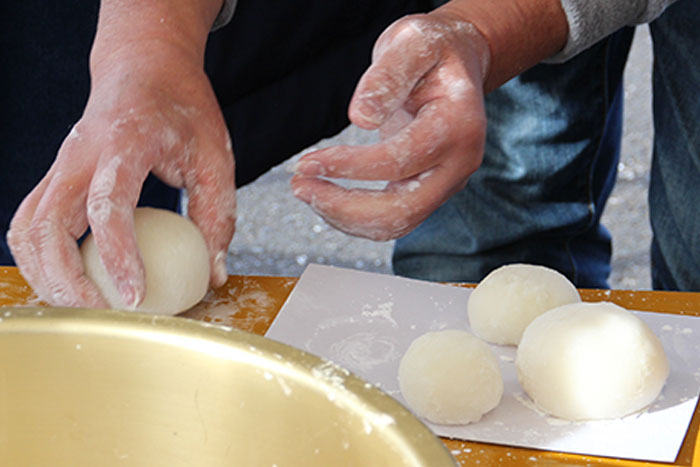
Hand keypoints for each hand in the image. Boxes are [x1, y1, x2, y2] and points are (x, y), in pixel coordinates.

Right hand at [7, 39, 234, 307]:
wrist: (144, 67)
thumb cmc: (183, 107)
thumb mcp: (215, 155)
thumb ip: (217, 215)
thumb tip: (215, 274)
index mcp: (124, 142)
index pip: (108, 206)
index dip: (118, 257)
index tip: (135, 298)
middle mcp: (79, 154)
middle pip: (46, 226)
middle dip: (66, 281)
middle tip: (103, 315)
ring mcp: (60, 165)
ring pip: (27, 229)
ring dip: (45, 275)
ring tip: (83, 307)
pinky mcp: (55, 178)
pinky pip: (29, 223)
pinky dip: (39, 259)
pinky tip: (67, 282)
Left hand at [291, 11, 489, 240]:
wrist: (456, 65)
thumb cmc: (432, 52)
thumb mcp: (411, 43)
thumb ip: (388, 76)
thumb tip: (361, 119)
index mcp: (459, 125)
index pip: (399, 160)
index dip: (349, 166)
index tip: (308, 161)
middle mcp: (459, 163)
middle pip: (402, 210)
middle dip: (343, 205)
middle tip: (300, 185)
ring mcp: (447, 183)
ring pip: (396, 224)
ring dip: (345, 216)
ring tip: (306, 190)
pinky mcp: (430, 192)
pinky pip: (394, 220)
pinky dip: (356, 216)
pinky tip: (326, 196)